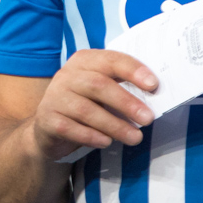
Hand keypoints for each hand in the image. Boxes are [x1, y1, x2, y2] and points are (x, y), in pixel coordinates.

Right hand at [33, 49, 156, 159]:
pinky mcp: (47, 119)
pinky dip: (92, 136)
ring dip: (114, 125)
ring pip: (86, 109)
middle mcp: (66, 76)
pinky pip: (71, 128)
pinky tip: (106, 142)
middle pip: (97, 84)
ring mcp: (54, 97)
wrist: (50, 125)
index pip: (110, 60)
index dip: (132, 70)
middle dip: (126, 102)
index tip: (153, 85)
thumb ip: (123, 87)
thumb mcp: (102, 90)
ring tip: (135, 138)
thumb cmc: (87, 104)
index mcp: (84, 62)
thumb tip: (155, 97)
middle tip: (148, 119)